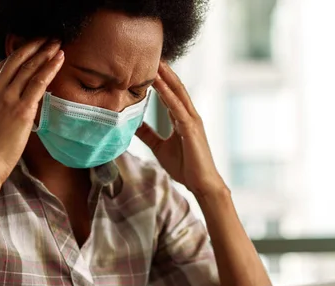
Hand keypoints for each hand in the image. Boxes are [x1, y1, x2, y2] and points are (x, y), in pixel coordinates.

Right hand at [0, 40, 63, 183]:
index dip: (19, 55)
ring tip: (57, 43)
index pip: (3, 68)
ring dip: (45, 53)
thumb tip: (6, 111)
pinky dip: (50, 68)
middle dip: (34, 47)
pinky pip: (38, 83)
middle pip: (16, 61)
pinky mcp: (21, 110)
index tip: (31, 48)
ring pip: (29, 69)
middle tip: (47, 38)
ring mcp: (7, 99)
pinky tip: (58, 59)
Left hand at [136, 62, 227, 197]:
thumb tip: (132, 124)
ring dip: (166, 77)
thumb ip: (148, 134)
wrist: (201, 184)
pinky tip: (158, 85)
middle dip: (164, 71)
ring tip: (154, 61)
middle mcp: (189, 115)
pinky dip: (168, 95)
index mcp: (183, 118)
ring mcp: (192, 121)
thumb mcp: (159, 147)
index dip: (160, 79)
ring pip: (178, 93)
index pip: (170, 93)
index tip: (147, 64)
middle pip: (176, 87)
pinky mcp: (191, 129)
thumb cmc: (185, 166)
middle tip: (150, 53)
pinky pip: (178, 108)